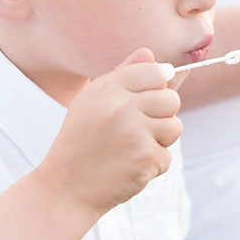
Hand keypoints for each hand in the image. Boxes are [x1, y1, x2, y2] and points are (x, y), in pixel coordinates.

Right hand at [40, 48, 180, 214]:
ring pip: (174, 127)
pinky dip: (152, 165)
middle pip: (171, 100)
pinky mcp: (145, 157)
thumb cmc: (82, 141)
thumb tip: (150, 53)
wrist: (65, 187)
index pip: (155, 72)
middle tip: (136, 131)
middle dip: (161, 116)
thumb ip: (123, 76)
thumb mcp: (92, 101)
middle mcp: (121, 106)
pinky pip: (167, 156)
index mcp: (107, 88)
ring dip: (159, 141)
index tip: (142, 104)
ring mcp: (134, 132)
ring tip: (132, 148)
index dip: (155, 88)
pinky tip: (129, 167)